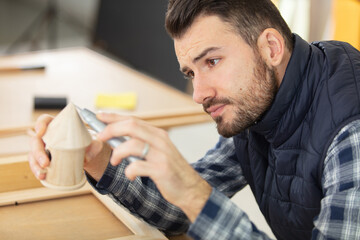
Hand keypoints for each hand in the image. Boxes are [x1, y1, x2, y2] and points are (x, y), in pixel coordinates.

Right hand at [28, 114, 111, 181]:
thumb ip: (95, 145)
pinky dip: (37, 170)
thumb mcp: (95, 142)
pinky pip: (35, 164)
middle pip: (36, 139)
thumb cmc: (88, 143)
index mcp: (58, 125)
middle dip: (38, 151)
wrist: (87, 154)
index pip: (45, 120)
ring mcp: (44, 148)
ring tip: (42, 174)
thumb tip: (87, 156)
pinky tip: (42, 176)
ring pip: (33, 153)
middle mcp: (48, 135)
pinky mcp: (43, 159)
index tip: (41, 131)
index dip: (40, 124)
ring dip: (35, 164)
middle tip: (46, 162)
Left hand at [97, 113, 211, 221]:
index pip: (133, 119)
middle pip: (131, 126)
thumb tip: (115, 139)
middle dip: (111, 129)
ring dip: (118, 152)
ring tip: (115, 161)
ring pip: (132, 144)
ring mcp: (161, 154)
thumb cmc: (170, 171)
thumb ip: (141, 143)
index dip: (113, 117)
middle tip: (99, 137)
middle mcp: (160, 140)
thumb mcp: (157, 151)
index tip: (98, 116)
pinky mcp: (161, 169)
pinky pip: (137, 166)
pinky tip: (131, 175)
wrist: (190, 188)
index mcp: (158, 134)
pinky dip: (129, 171)